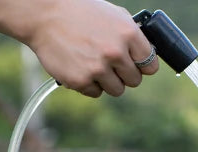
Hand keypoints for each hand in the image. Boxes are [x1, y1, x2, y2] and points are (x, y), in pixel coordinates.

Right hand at [21, 0, 159, 97]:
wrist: (47, 16)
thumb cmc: (80, 13)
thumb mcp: (112, 15)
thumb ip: (130, 34)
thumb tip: (145, 52)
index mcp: (128, 33)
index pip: (150, 65)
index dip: (143, 65)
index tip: (137, 65)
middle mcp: (116, 52)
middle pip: (134, 80)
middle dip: (125, 74)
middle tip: (112, 65)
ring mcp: (98, 69)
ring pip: (117, 90)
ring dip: (109, 82)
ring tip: (96, 66)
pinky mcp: (81, 81)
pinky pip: (95, 93)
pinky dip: (90, 84)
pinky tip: (81, 67)